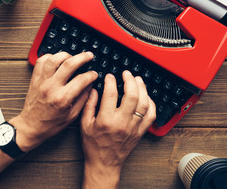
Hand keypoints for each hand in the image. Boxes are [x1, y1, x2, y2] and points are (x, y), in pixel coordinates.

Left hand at [10, 52, 97, 151]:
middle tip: (88, 56)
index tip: (94, 74)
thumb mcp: (72, 116)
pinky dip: (49, 57)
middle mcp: (52, 88)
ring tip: (72, 56)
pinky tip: (56, 59)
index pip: (81, 80)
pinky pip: (40, 62)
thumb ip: (83, 99)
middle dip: (82, 57)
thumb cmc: (50, 124)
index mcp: (63, 98)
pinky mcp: (34, 80)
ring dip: (65, 54)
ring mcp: (42, 82)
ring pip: (53, 59)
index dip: (91, 75)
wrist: (31, 127)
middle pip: (69, 64)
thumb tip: (90, 85)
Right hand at [81, 71, 155, 187]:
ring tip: (138, 80)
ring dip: (142, 89)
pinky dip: (151, 103)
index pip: (111, 94)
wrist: (104, 163)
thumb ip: (89, 105)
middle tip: (126, 73)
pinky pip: (151, 115)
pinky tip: (146, 96)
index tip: (109, 76)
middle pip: (131, 96)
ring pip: (143, 104)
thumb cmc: (93, 145)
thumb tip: (93, 90)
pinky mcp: (140, 132)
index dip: (110, 81)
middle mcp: (121, 123)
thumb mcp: (84, 125)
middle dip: (130, 81)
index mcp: (106, 120)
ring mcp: (133, 127)